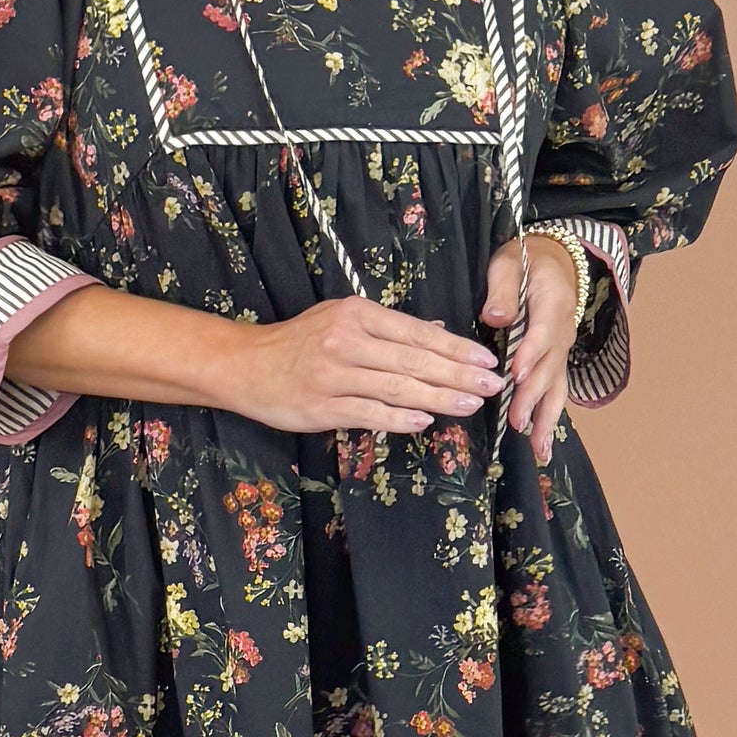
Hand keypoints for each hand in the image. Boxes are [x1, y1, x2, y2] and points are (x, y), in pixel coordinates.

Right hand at [236, 298, 502, 434]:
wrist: (244, 365)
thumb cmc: (297, 341)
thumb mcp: (340, 318)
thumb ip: (388, 327)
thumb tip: (438, 329)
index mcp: (356, 314)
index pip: (417, 332)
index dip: (456, 348)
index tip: (486, 360)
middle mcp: (346, 341)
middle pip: (414, 360)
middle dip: (459, 375)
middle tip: (492, 385)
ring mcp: (333, 375)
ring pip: (398, 388)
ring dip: (439, 398)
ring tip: (471, 404)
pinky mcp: (322, 407)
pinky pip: (370, 414)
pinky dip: (401, 418)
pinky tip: (426, 422)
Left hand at [481, 235, 580, 466]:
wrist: (555, 260)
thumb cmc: (525, 260)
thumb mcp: (508, 263)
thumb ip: (502, 289)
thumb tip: (497, 317)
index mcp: (552, 304)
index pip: (541, 332)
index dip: (530, 354)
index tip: (515, 375)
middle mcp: (563, 331)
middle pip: (549, 367)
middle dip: (532, 396)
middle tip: (515, 422)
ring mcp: (562, 348)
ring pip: (557, 385)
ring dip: (547, 417)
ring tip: (539, 449)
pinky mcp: (557, 359)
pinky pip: (556, 388)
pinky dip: (549, 415)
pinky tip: (541, 441)